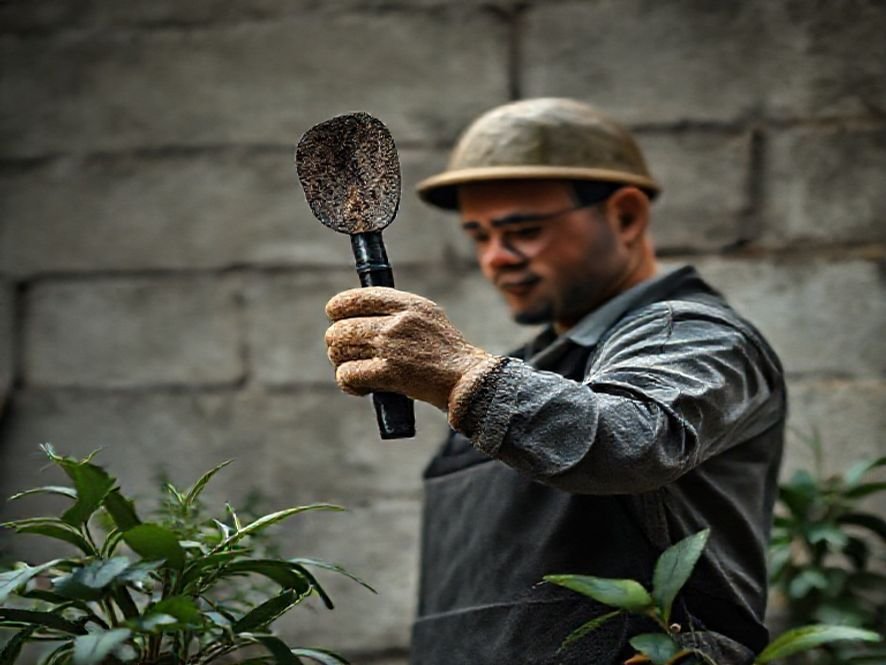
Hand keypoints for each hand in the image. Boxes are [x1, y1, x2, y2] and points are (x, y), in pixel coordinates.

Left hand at [325, 287, 495, 410]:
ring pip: (340, 350)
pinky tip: (360, 387)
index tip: (335, 317)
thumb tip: (356, 312)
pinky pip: (347, 374)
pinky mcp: (389, 373)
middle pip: (341, 327)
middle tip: (348, 354)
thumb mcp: (427, 316)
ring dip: (342, 363)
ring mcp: (392, 346)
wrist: (468, 381)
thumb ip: (397, 310)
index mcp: (408, 304)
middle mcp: (398, 321)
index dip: (337, 308)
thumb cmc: (446, 353)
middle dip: (338, 343)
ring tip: (357, 370)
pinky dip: (348, 383)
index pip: (356, 298)